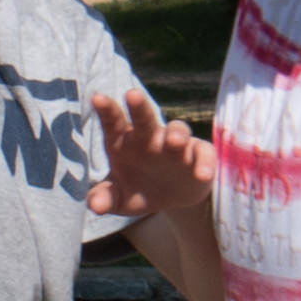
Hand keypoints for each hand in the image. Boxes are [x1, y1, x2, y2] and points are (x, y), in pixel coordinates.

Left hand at [88, 89, 216, 225]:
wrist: (172, 198)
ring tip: (174, 141)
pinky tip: (202, 175)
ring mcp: (176, 144)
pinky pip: (204, 154)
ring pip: (178, 131)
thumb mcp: (119, 198)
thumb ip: (105, 198)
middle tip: (132, 94)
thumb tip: (95, 206)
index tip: (97, 99)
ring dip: (177, 134)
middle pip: (144, 118)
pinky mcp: (200, 154)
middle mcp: (150, 137)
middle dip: (139, 107)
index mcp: (124, 142)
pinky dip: (205, 163)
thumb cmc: (139, 189)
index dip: (106, 111)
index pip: (113, 123)